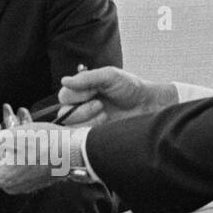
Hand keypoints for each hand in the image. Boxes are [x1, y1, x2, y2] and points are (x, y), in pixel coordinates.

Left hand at [0, 122, 79, 193]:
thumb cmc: (45, 143)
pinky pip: (18, 162)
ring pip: (5, 159)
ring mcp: (23, 183)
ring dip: (5, 139)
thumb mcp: (10, 137)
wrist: (76, 151)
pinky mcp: (35, 178)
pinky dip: (18, 145)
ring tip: (14, 119)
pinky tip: (25, 127)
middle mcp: (10, 185)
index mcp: (1, 178)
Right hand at [56, 66, 177, 126]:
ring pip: (71, 126)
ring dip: (88, 120)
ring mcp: (88, 121)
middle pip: (64, 113)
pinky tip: (106, 122)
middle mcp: (82, 105)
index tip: (93, 93)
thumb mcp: (110, 76)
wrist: (148, 105)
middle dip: (82, 109)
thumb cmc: (131, 87)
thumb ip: (87, 78)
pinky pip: (82, 136)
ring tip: (105, 114)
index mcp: (83, 89)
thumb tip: (64, 80)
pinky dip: (93, 128)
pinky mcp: (94, 133)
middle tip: (100, 104)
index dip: (76, 96)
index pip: (64, 95)